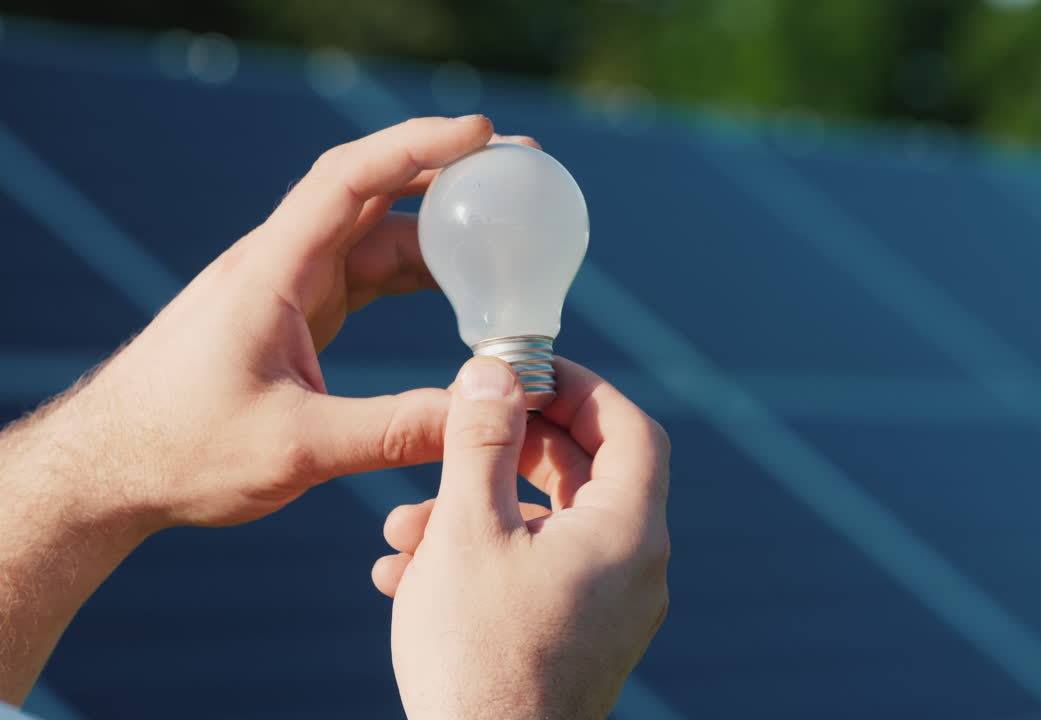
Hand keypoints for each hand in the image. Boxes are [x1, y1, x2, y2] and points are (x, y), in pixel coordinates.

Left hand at [34, 115, 539, 530]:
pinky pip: (367, 275)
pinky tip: (460, 289)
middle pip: (370, 192)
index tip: (482, 135)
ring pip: (375, 237)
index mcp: (271, 272)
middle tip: (517, 168)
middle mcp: (280, 265)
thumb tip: (481, 413)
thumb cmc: (181, 451)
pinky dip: (417, 274)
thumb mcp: (295, 448)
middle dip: (444, 173)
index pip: (349, 180)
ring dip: (437, 231)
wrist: (112, 470)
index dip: (417, 148)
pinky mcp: (294, 316)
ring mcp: (287, 287)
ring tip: (505, 231)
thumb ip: (391, 430)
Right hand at [373, 357, 670, 719]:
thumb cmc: (478, 657)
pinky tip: (411, 573)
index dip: (578, 388)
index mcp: (627, 534)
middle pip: (587, 475)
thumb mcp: (469, 531)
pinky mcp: (578, 640)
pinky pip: (540, 573)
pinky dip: (486, 557)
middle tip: (458, 434)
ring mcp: (609, 610)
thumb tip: (492, 373)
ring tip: (404, 526)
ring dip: (480, 510)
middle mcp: (633, 570)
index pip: (628, 429)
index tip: (523, 372)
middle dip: (512, 450)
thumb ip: (482, 441)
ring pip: (549, 528)